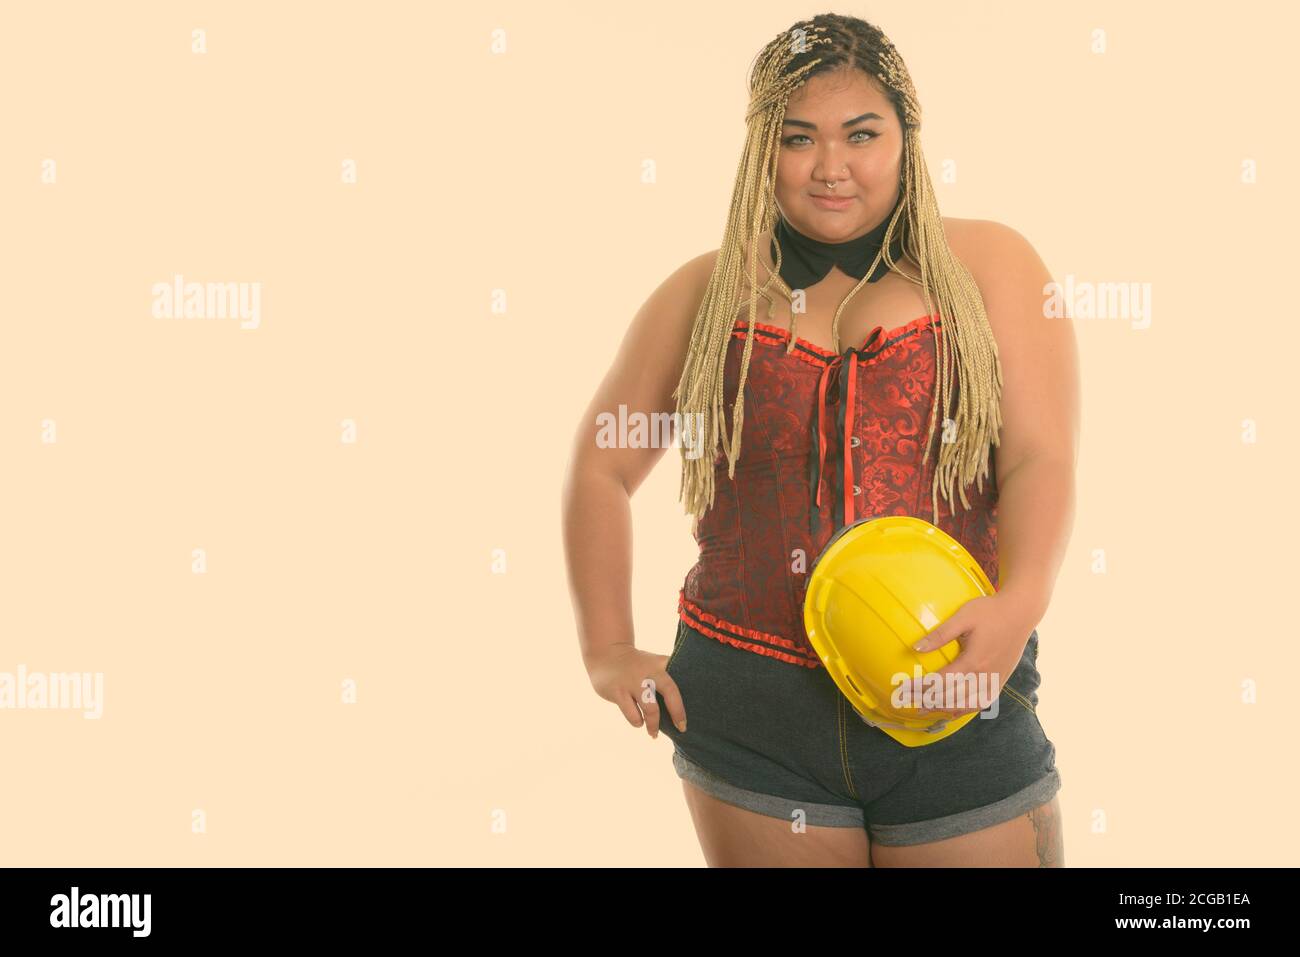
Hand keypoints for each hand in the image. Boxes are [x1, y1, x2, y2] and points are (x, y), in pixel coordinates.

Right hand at [586, 643, 686, 738]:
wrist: (606, 655)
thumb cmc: (635, 665)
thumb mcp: (653, 664)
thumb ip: (667, 676)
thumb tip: (682, 703)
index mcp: (659, 665)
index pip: (678, 680)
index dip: (683, 702)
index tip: (685, 720)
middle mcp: (648, 672)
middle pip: (670, 690)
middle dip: (677, 712)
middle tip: (681, 728)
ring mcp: (632, 681)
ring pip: (650, 709)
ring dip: (653, 725)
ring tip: (654, 733)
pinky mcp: (618, 691)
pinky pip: (632, 714)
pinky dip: (637, 721)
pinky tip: (638, 722)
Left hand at [904, 592, 1038, 718]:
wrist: (1021, 612)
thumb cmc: (990, 611)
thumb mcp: (963, 617)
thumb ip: (940, 634)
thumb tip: (916, 648)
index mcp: (973, 661)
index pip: (940, 682)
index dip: (919, 687)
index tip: (903, 688)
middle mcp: (984, 676)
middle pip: (951, 698)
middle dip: (927, 701)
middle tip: (907, 702)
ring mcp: (994, 681)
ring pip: (966, 706)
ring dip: (944, 710)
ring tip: (925, 709)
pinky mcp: (1000, 681)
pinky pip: (981, 703)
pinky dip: (964, 709)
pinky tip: (952, 710)